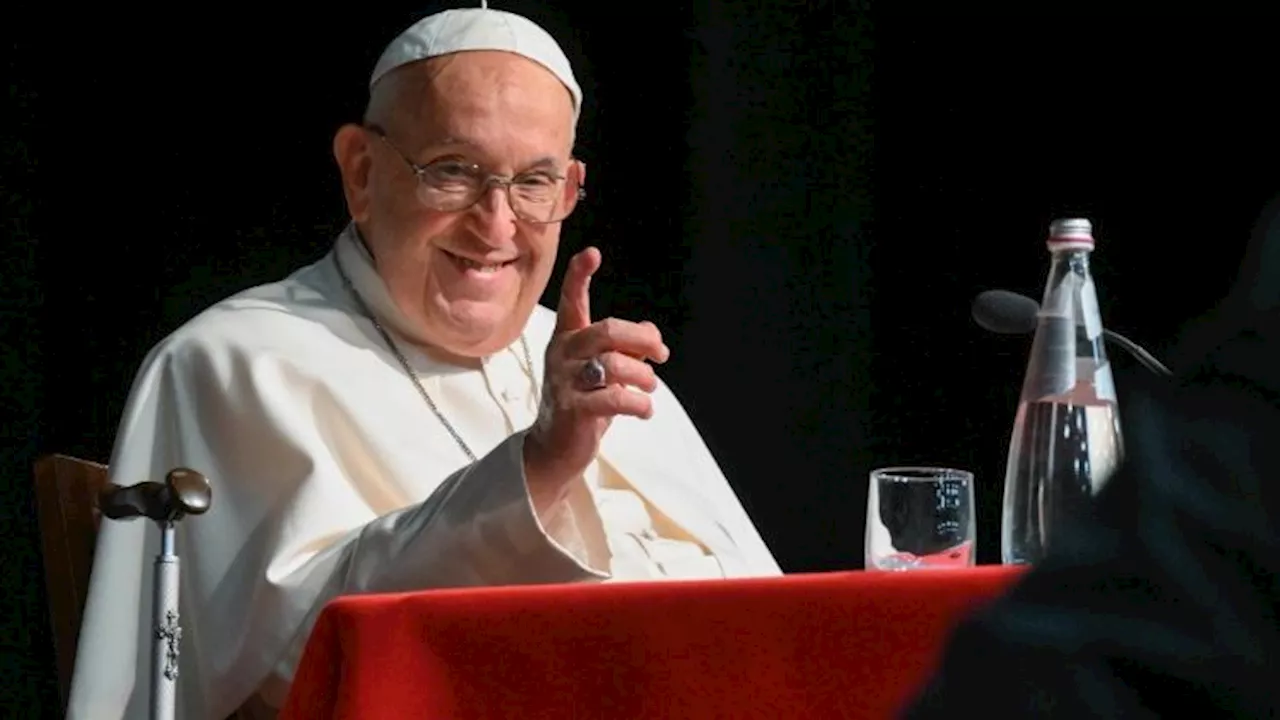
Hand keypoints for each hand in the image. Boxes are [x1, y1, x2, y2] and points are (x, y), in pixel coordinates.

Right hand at [523, 247, 669, 506]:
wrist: (555, 449)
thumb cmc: (584, 403)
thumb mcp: (606, 371)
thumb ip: (627, 349)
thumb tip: (653, 334)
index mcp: (567, 338)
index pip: (571, 301)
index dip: (579, 275)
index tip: (592, 253)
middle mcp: (562, 354)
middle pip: (607, 331)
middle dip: (642, 340)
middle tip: (662, 354)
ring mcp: (564, 381)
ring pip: (614, 365)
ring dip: (644, 377)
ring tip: (649, 389)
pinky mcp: (573, 409)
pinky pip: (616, 398)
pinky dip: (639, 404)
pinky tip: (644, 410)